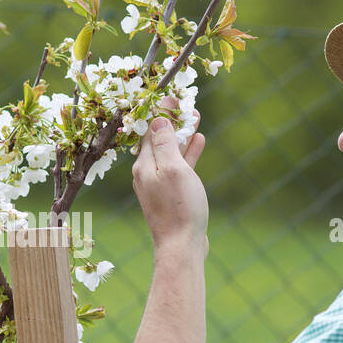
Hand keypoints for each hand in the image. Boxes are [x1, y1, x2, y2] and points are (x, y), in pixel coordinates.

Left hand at [131, 95, 208, 256]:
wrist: (181, 247)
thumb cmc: (179, 209)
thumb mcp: (173, 170)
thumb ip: (165, 144)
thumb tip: (158, 119)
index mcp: (144, 164)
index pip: (150, 129)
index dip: (161, 110)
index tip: (173, 96)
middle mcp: (147, 172)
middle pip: (158, 138)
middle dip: (171, 119)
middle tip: (185, 103)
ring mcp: (158, 184)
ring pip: (170, 151)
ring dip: (181, 133)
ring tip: (195, 117)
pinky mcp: (171, 194)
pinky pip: (178, 166)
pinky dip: (187, 152)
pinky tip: (198, 141)